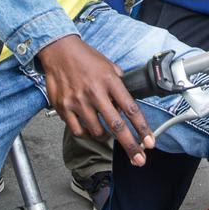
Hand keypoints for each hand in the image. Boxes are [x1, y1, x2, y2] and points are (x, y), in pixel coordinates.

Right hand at [38, 35, 155, 165]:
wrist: (59, 50)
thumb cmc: (85, 58)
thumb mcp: (109, 66)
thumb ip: (119, 84)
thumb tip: (126, 105)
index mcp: (110, 81)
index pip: (130, 109)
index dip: (142, 128)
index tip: (150, 142)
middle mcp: (95, 92)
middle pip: (116, 126)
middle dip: (130, 146)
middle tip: (139, 159)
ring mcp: (78, 101)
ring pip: (97, 131)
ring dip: (105, 136)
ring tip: (106, 132)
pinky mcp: (63, 107)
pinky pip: (78, 131)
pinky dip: (86, 134)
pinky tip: (89, 128)